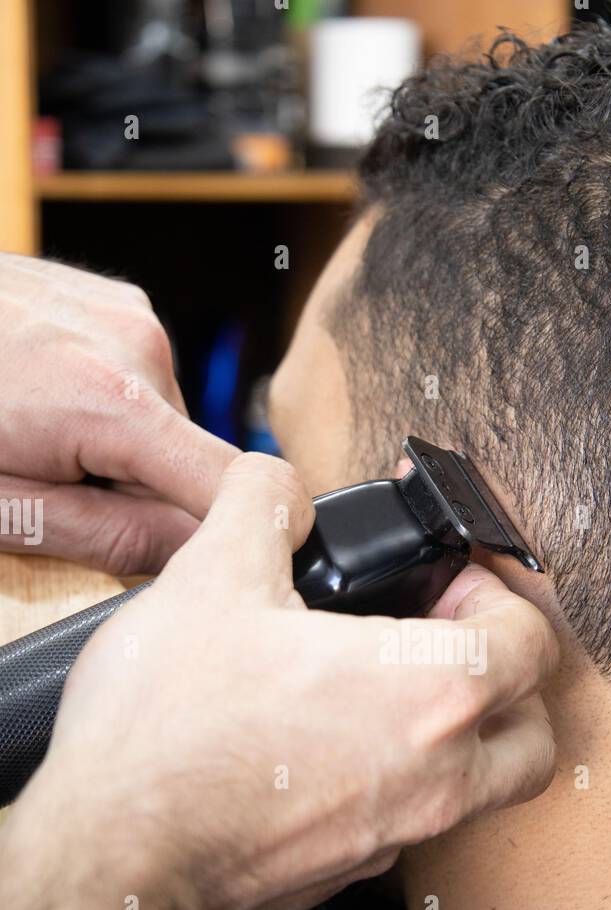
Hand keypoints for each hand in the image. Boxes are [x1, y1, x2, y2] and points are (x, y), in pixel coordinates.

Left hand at [0, 253, 237, 571]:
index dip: (243, 529)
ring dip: (121, 449)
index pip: (234, 483)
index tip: (230, 565)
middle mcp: (137, 344)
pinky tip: (46, 403)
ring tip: (41, 440)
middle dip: (144, 492)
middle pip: (191, 459)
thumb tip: (194, 556)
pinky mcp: (113, 299)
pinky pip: (139, 380)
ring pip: (163, 422)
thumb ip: (113, 538)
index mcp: (113, 402)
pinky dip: (107, 406)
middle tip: (63, 494)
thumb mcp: (4, 507)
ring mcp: (126, 312)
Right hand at [0, 453, 557, 909]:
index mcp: (431, 694)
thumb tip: (274, 484)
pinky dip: (405, 780)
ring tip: (392, 690)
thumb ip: (259, 505)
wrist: (116, 861)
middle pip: (535, 730)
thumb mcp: (209, 577)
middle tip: (444, 639)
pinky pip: (417, 821)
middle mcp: (440, 776)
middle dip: (509, 676)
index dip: (497, 591)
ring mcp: (400, 834)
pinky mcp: (353, 871)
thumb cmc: (168, 735)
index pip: (531, 640)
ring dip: (467, 735)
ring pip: (485, 786)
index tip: (446, 577)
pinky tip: (334, 746)